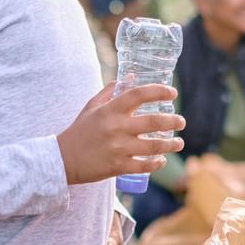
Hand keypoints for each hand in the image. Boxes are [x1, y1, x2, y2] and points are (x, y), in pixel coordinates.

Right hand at [56, 81, 183, 185]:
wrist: (63, 159)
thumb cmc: (80, 130)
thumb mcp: (92, 106)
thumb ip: (111, 90)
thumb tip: (132, 77)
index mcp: (110, 110)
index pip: (138, 94)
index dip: (158, 91)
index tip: (172, 93)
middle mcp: (116, 128)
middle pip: (153, 121)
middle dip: (173, 121)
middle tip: (181, 122)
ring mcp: (118, 148)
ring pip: (154, 146)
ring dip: (171, 144)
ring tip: (179, 143)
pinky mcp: (118, 167)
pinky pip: (144, 166)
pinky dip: (157, 163)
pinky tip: (162, 160)